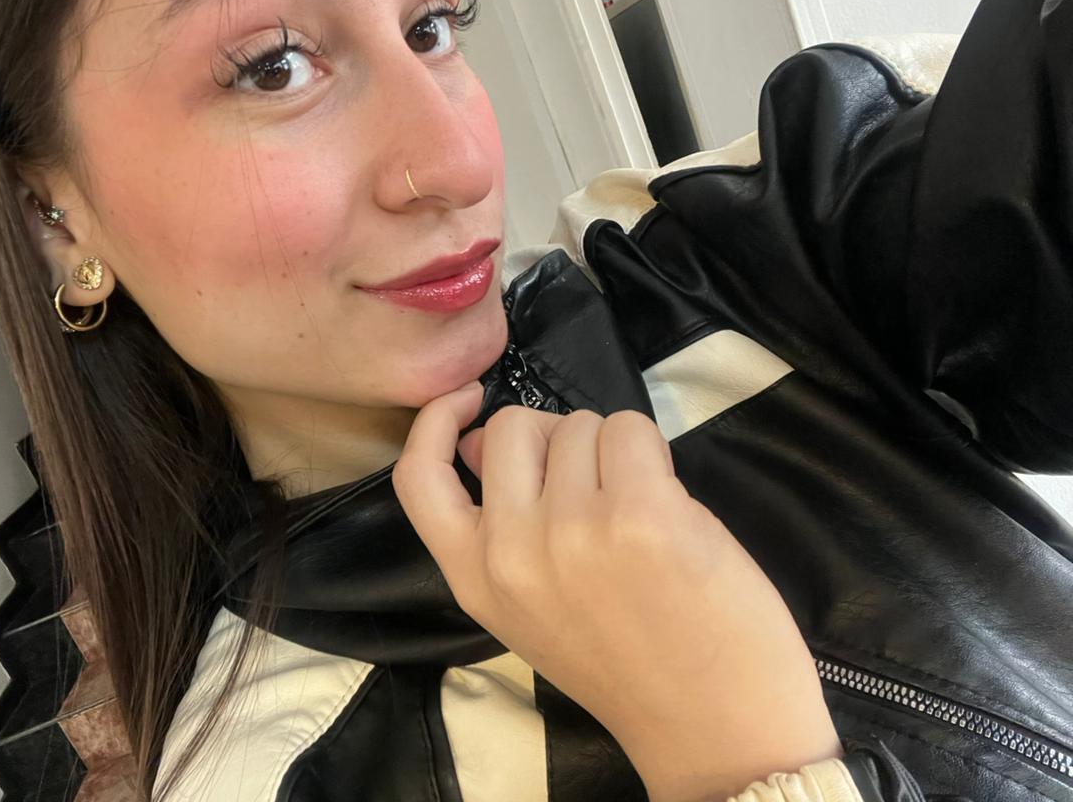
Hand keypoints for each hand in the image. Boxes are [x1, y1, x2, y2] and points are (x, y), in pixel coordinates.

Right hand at [392, 381, 840, 801]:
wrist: (713, 729)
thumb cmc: (627, 664)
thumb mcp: (531, 608)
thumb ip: (502, 530)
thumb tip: (486, 439)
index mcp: (476, 580)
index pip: (417, 478)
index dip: (434, 422)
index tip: (465, 400)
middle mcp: (511, 550)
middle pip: (513, 427)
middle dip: (556, 437)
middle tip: (595, 481)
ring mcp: (574, 529)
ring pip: (581, 424)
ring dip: (613, 450)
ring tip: (639, 510)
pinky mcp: (642, 513)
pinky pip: (632, 429)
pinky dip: (652, 452)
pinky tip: (669, 505)